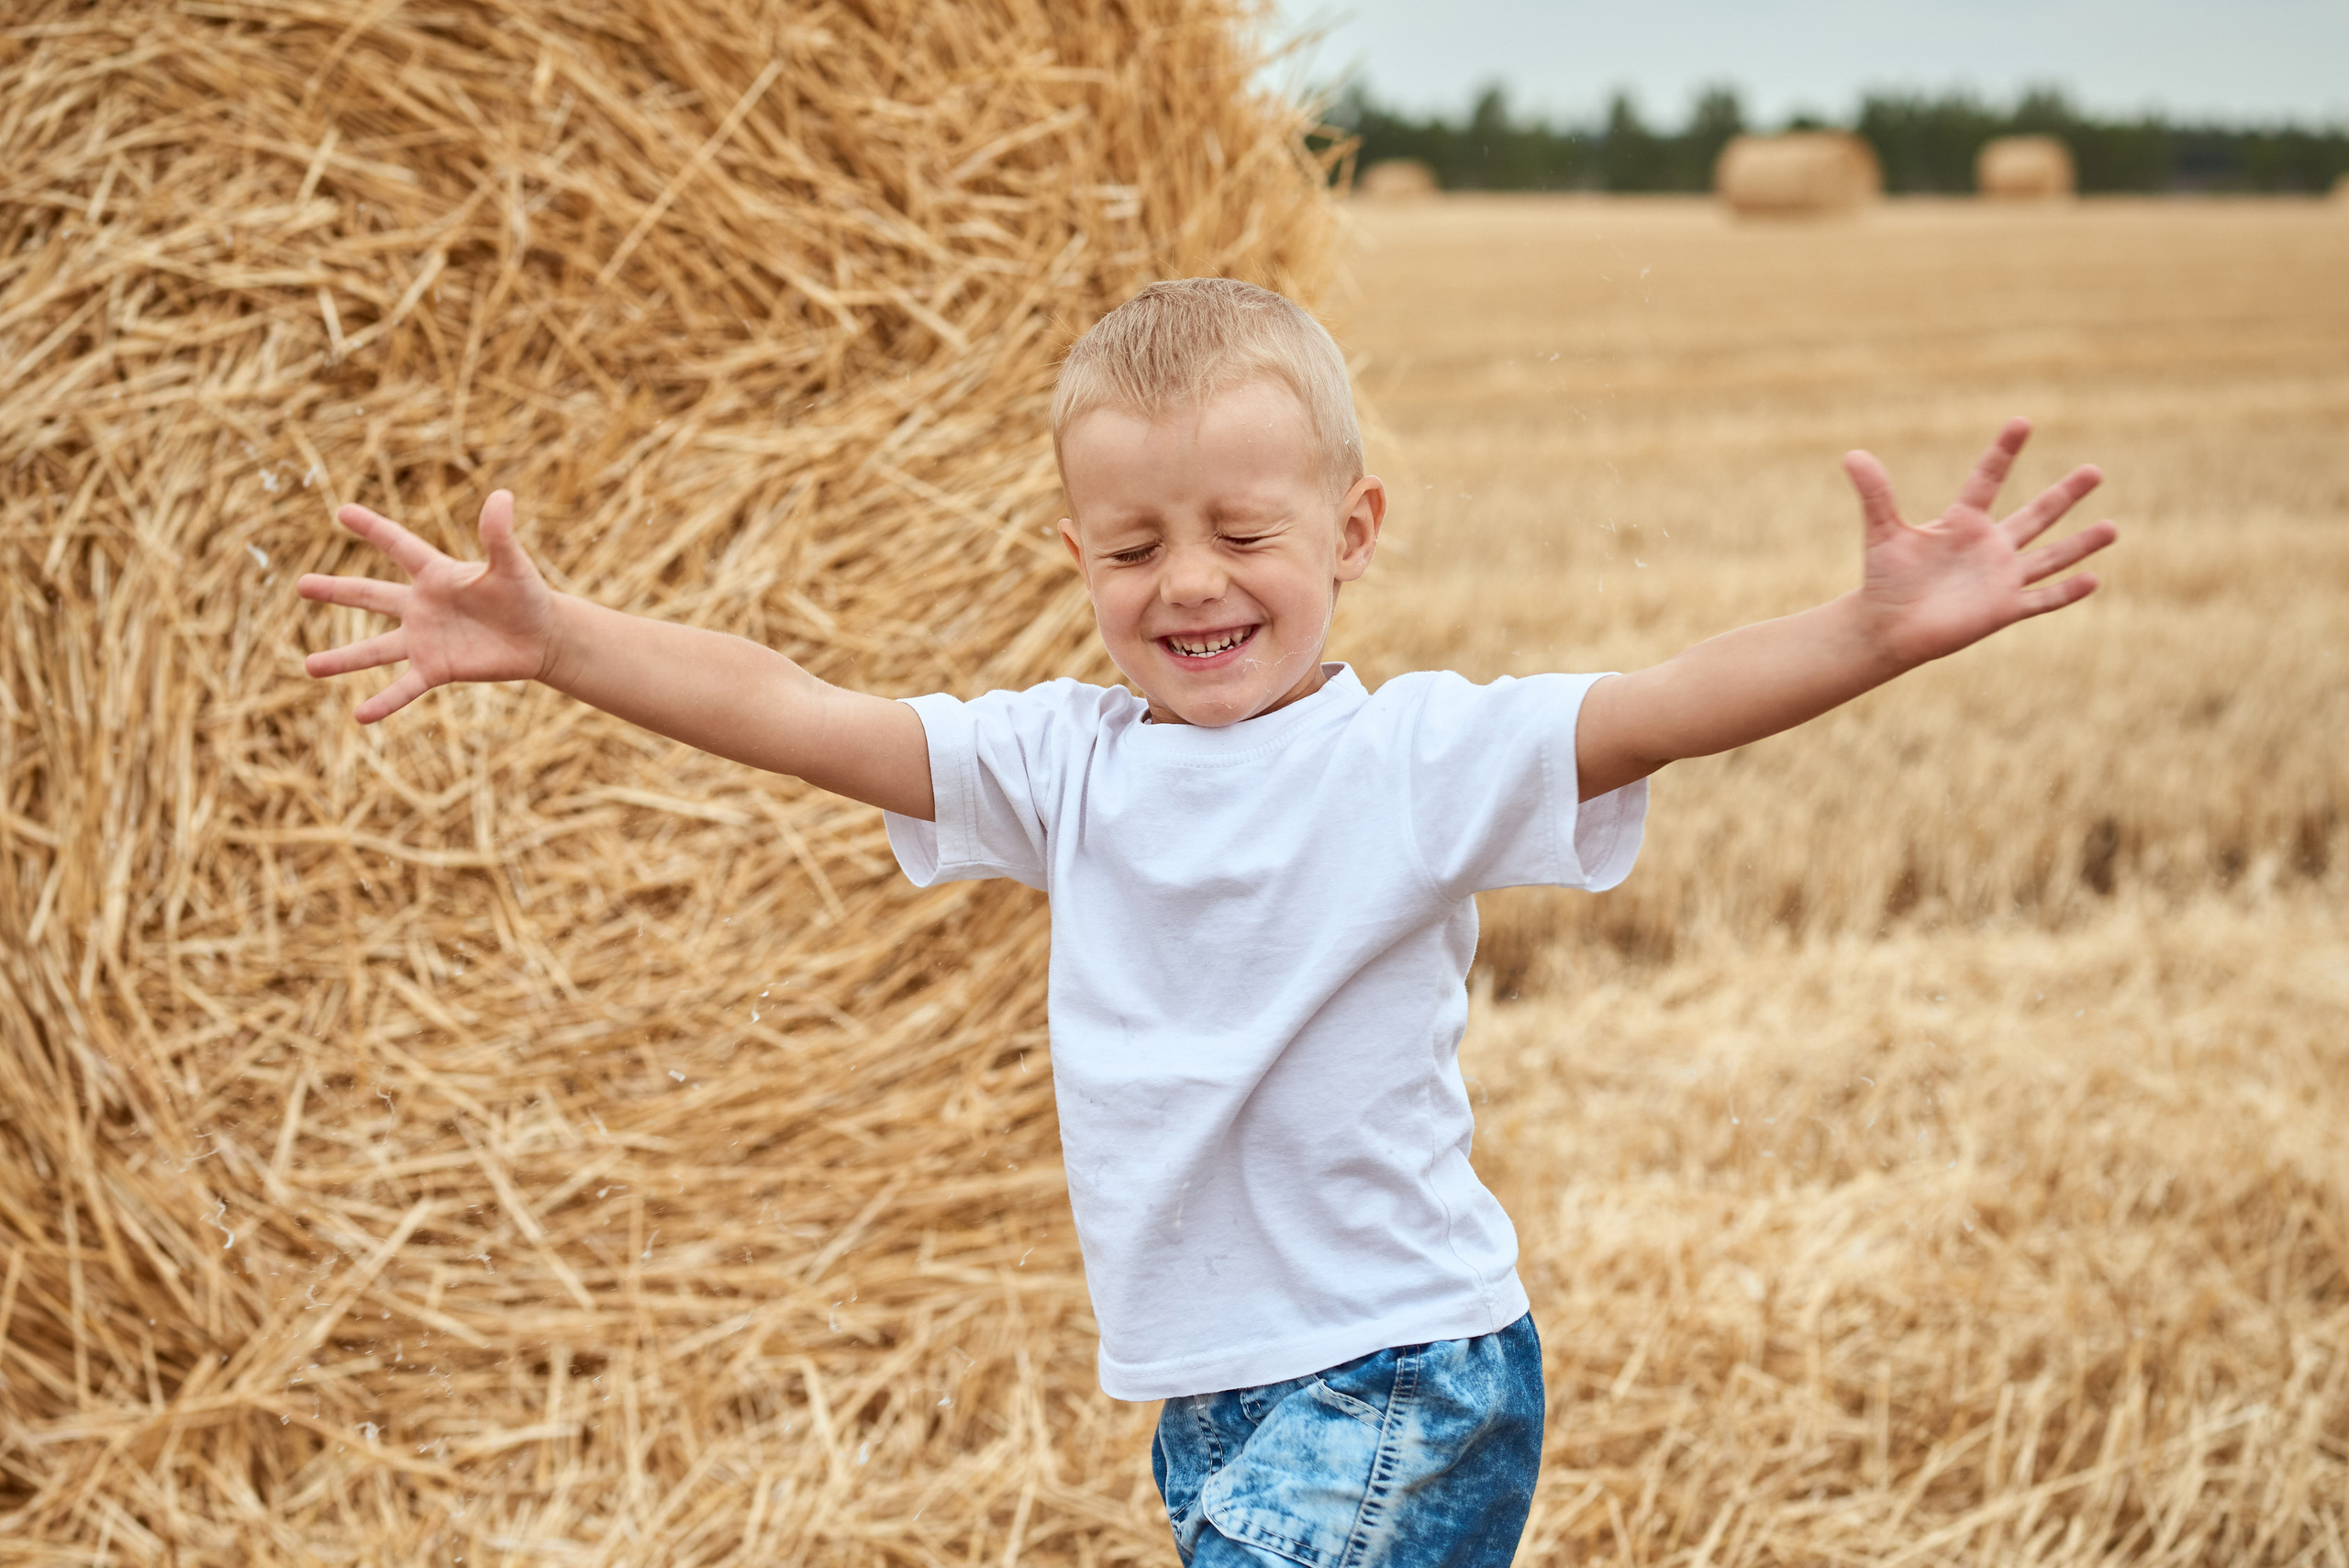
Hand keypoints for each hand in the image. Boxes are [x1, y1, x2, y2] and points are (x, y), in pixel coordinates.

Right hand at [299, 490, 556, 722]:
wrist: (541, 637)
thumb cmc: (527, 594)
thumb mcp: (511, 564)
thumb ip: (499, 535)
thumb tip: (502, 496)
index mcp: (436, 574)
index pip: (397, 546)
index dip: (373, 528)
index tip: (343, 512)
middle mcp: (421, 606)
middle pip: (370, 595)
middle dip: (336, 591)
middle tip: (300, 585)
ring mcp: (425, 639)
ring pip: (375, 649)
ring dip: (343, 659)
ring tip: (309, 667)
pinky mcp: (437, 669)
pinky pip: (404, 687)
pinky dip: (384, 702)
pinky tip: (359, 716)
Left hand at [1844, 418, 2117, 668]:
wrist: (1886, 627)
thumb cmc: (1884, 580)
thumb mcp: (1882, 533)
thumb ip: (1875, 494)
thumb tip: (1851, 454)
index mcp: (1963, 523)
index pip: (1987, 479)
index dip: (2003, 452)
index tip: (2022, 422)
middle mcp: (1990, 547)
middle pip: (2035, 515)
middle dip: (2065, 494)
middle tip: (2095, 471)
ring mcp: (2001, 578)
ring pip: (2049, 557)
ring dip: (2080, 543)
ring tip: (2112, 527)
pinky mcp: (2003, 610)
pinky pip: (2042, 599)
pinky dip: (2066, 591)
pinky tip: (2094, 579)